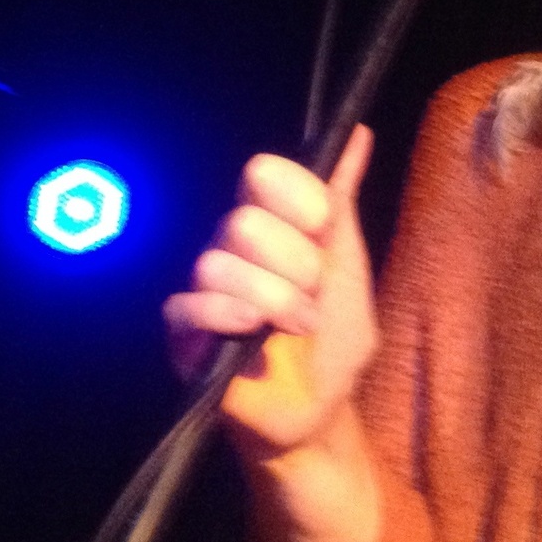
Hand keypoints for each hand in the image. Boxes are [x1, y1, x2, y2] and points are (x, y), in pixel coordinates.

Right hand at [162, 125, 377, 458]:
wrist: (322, 408)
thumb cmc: (336, 338)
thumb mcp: (351, 266)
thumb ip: (342, 202)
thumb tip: (357, 133)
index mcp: (273, 224)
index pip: (263, 173)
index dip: (295, 196)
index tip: (323, 227)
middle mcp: (232, 246)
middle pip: (245, 220)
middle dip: (295, 263)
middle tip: (314, 295)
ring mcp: (205, 288)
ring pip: (220, 263)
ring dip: (276, 300)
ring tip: (300, 327)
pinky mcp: (183, 332)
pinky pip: (191, 305)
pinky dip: (230, 316)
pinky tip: (255, 333)